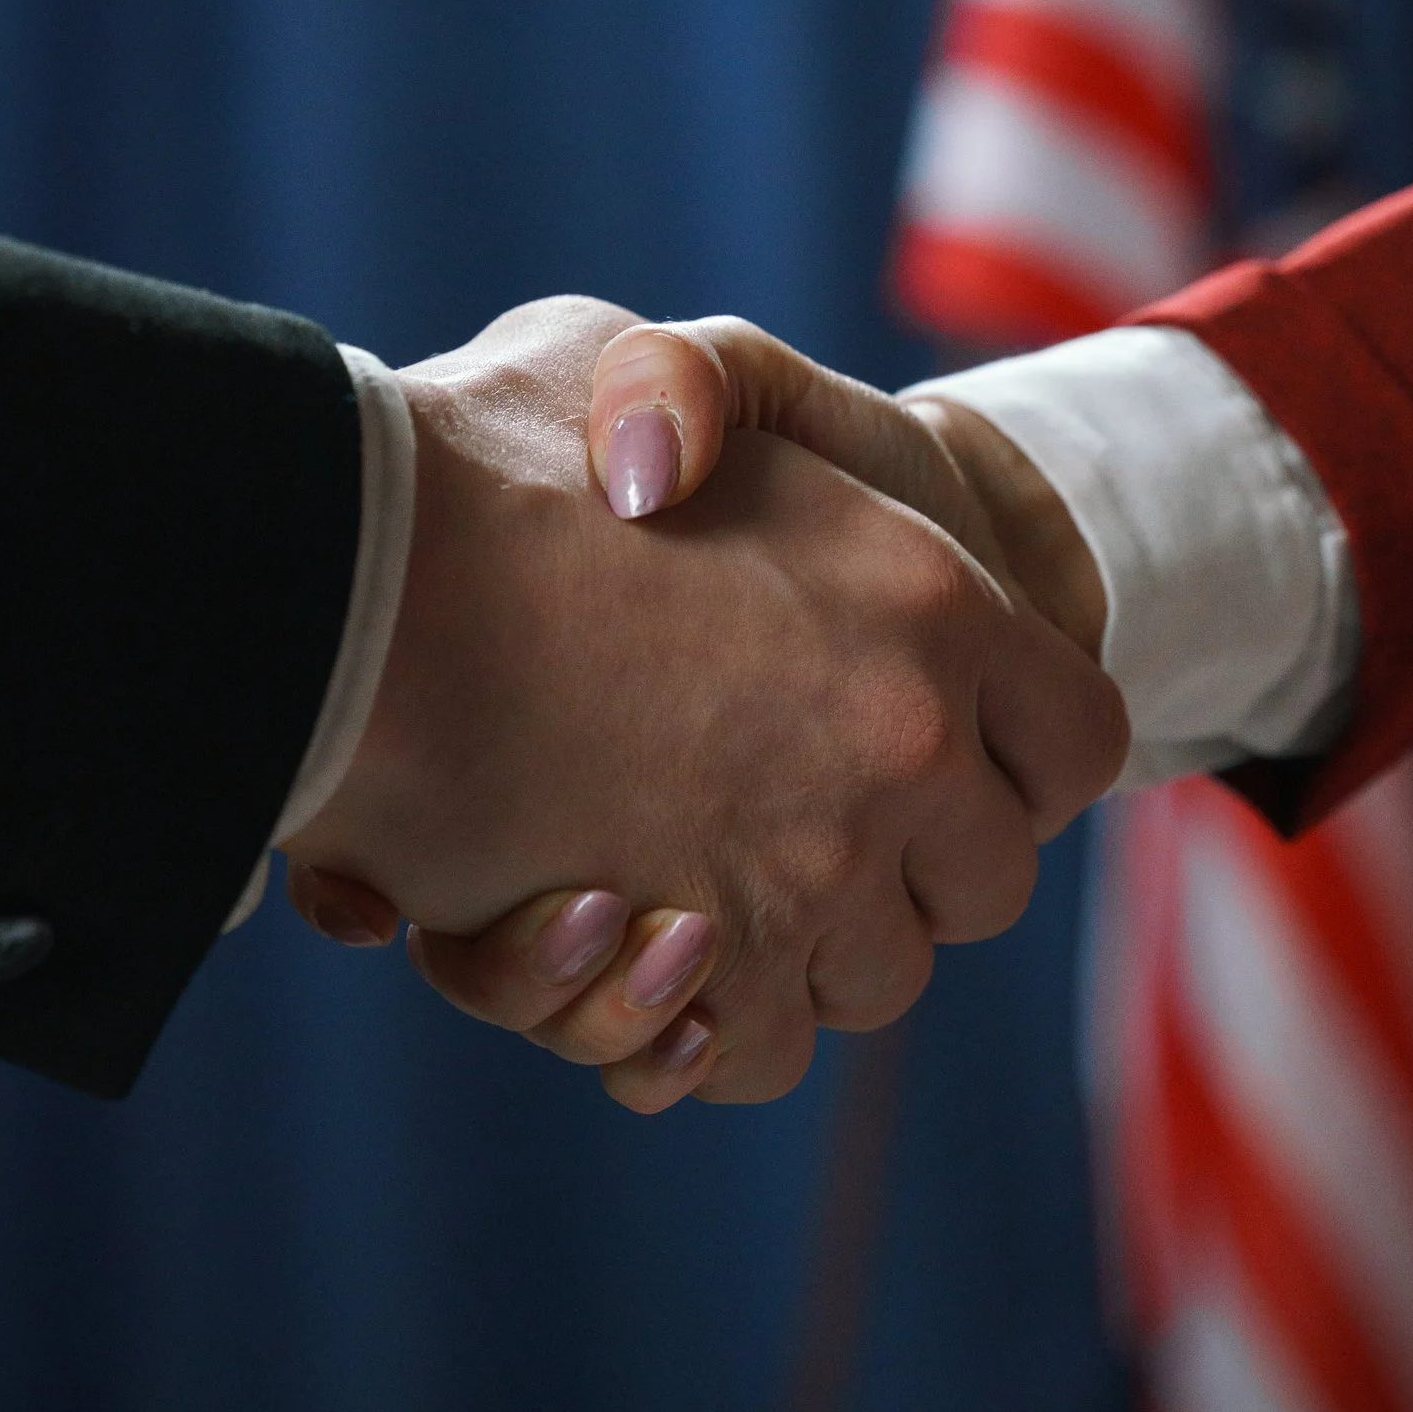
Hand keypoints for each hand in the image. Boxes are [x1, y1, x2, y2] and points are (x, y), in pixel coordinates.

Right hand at [278, 298, 1125, 1108]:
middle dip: (912, 865)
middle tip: (802, 815)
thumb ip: (701, 406)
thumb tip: (673, 478)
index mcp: (928, 601)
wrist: (340, 578)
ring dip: (803, 947)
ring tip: (694, 877)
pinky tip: (641, 948)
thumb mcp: (618, 361)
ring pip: (879, 976)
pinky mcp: (710, 973)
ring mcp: (816, 872)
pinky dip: (711, 1026)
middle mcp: (904, 749)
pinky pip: (762, 1050)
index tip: (950, 753)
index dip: (1020, 756)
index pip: (1073, 737)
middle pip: (984, 880)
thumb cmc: (472, 455)